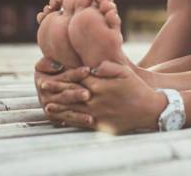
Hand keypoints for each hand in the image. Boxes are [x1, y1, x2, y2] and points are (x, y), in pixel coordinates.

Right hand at [33, 57, 91, 125]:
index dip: (75, 73)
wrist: (55, 86)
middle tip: (88, 94)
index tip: (88, 70)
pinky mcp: (55, 117)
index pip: (63, 77)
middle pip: (64, 94)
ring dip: (78, 110)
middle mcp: (46, 95)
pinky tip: (90, 120)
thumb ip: (51, 63)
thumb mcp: (50, 63)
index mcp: (44, 80)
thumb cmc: (59, 69)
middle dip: (76, 94)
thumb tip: (57, 66)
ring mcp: (50, 107)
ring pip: (66, 108)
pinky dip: (79, 120)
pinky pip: (68, 119)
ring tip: (90, 111)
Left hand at [45, 61, 167, 133]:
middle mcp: (95, 98)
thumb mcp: (125, 72)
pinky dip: (69, 120)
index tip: (52, 72)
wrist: (148, 110)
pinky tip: (61, 119)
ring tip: (46, 104)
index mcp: (100, 84)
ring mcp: (96, 112)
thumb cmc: (136, 88)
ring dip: (58, 106)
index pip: (76, 77)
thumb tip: (92, 66)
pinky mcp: (99, 124)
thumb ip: (108, 66)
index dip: (63, 74)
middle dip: (55, 89)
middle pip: (70, 92)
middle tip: (41, 86)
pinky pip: (81, 122)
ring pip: (72, 108)